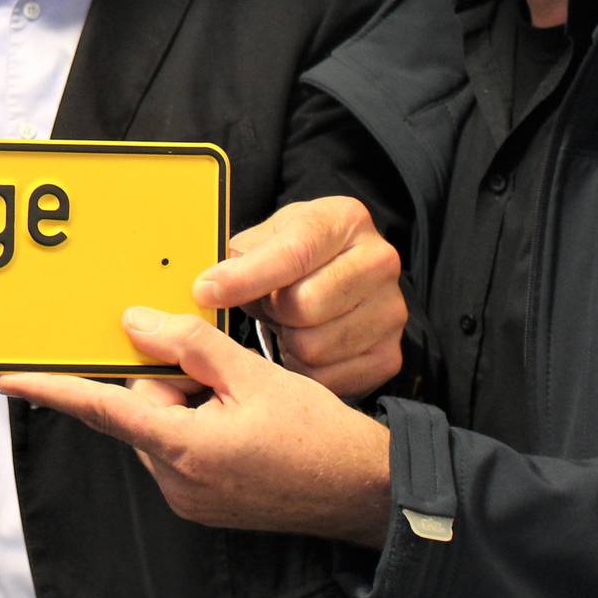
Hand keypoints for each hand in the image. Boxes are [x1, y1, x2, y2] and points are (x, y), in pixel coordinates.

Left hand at [0, 309, 390, 546]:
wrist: (366, 494)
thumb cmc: (318, 436)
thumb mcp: (253, 376)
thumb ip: (190, 346)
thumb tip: (135, 325)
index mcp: (182, 448)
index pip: (101, 410)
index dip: (52, 390)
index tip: (8, 378)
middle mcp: (175, 481)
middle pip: (140, 411)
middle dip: (170, 383)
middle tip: (225, 378)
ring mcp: (188, 498)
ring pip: (161, 428)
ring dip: (189, 405)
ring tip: (246, 407)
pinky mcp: (203, 505)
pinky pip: (180, 451)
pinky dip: (200, 428)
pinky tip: (245, 426)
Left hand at [193, 196, 403, 397]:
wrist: (340, 277)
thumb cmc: (295, 256)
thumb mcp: (266, 238)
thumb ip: (236, 258)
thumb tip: (206, 288)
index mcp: (345, 220)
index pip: (292, 254)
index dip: (243, 278)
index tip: (206, 292)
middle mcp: (379, 261)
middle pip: (304, 306)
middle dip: (272, 310)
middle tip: (269, 304)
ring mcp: (392, 311)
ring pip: (312, 346)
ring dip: (286, 341)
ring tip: (289, 323)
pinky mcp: (390, 354)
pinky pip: (327, 377)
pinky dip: (303, 368)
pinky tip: (304, 344)